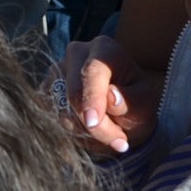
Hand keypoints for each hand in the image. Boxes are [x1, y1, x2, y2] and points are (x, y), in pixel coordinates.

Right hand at [64, 35, 157, 154]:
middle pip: (74, 93)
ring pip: (61, 108)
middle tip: (118, 142)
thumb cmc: (135, 102)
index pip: (92, 72)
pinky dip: (72, 131)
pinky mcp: (46, 87)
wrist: (120, 108)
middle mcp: (76, 53)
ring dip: (84, 131)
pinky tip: (90, 131)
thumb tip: (111, 97)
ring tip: (107, 133)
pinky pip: (52, 115)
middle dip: (93, 125)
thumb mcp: (145, 104)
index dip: (91, 97)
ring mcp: (57, 68)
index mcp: (105, 49)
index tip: (93, 122)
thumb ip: (132, 101)